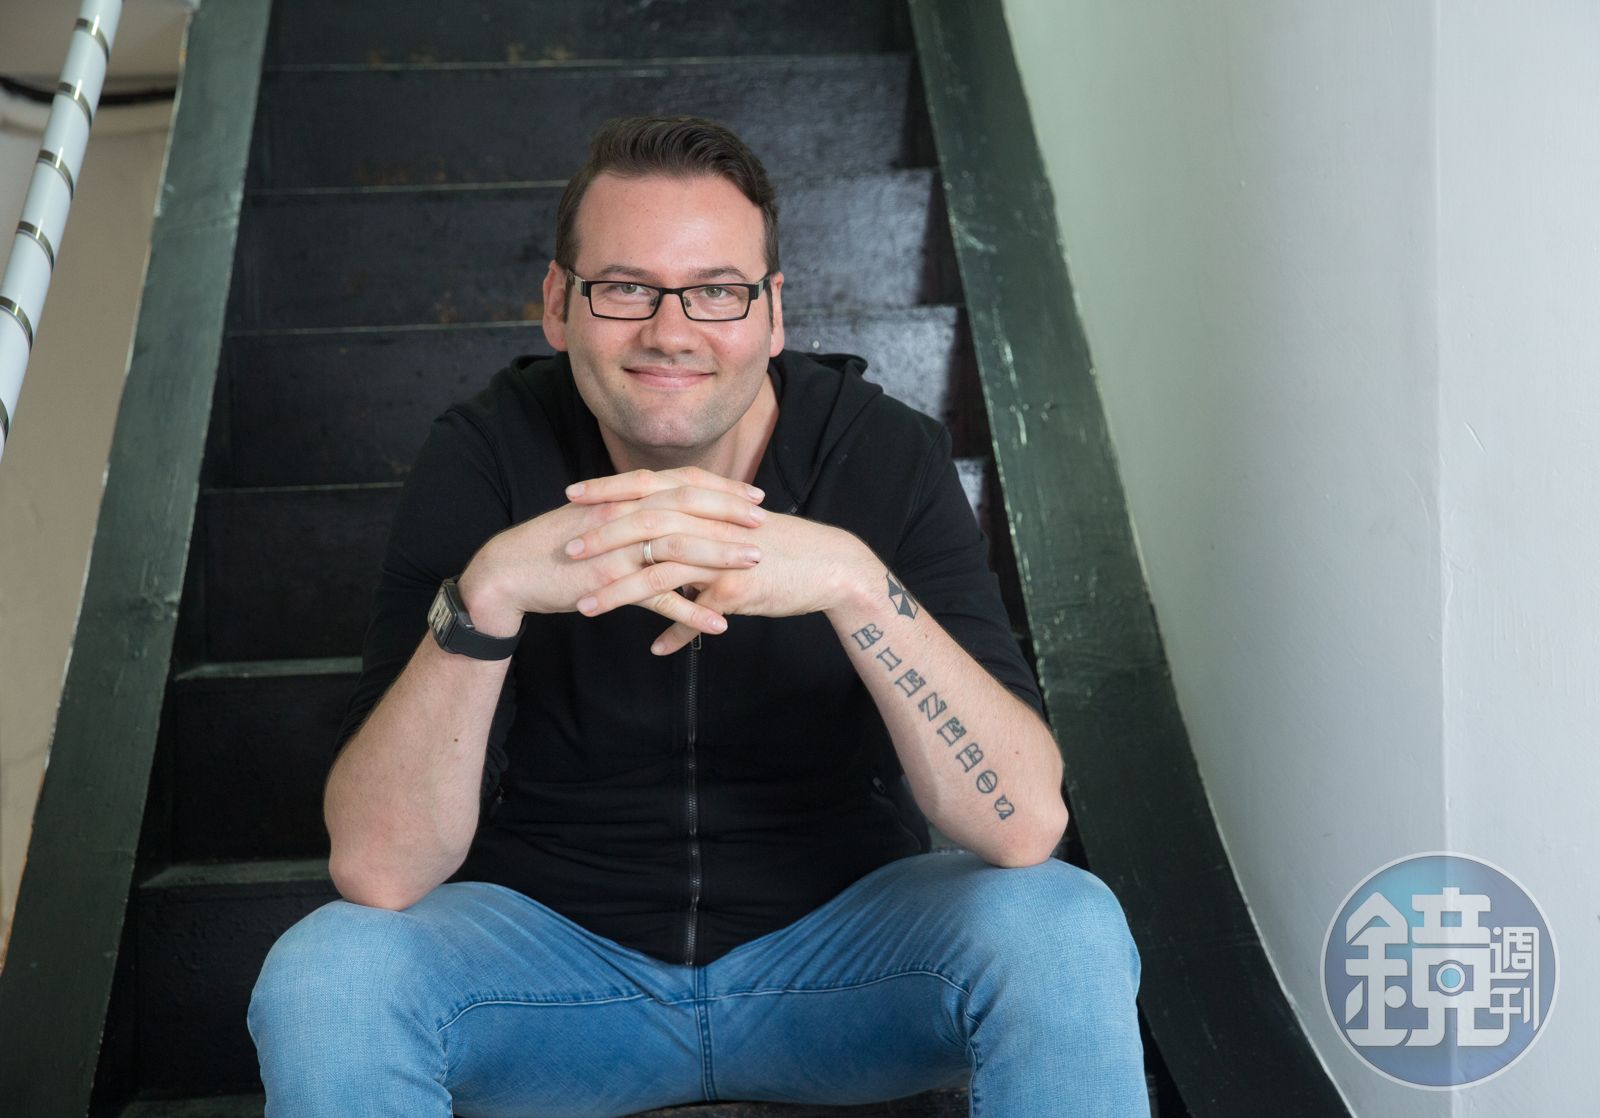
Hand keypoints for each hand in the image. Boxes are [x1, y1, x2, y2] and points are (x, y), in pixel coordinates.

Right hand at [457, 467, 765, 636]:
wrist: (513, 568)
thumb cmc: (560, 544)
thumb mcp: (602, 518)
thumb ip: (635, 512)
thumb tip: (673, 512)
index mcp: (626, 497)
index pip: (683, 484)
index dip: (722, 490)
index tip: (754, 498)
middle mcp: (625, 515)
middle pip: (688, 508)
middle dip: (730, 516)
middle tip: (764, 524)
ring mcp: (617, 548)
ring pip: (678, 547)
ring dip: (719, 556)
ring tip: (754, 566)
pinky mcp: (609, 582)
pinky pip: (656, 597)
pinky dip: (689, 611)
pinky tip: (718, 623)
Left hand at [562, 501, 878, 655]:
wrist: (831, 566)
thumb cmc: (780, 548)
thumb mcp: (734, 528)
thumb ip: (697, 528)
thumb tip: (667, 535)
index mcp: (708, 502)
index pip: (649, 487)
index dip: (609, 490)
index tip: (574, 495)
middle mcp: (711, 522)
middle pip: (645, 524)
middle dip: (602, 538)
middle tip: (568, 550)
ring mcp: (723, 555)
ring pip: (660, 570)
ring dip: (619, 590)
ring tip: (586, 606)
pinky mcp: (737, 588)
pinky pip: (695, 613)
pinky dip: (673, 631)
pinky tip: (654, 649)